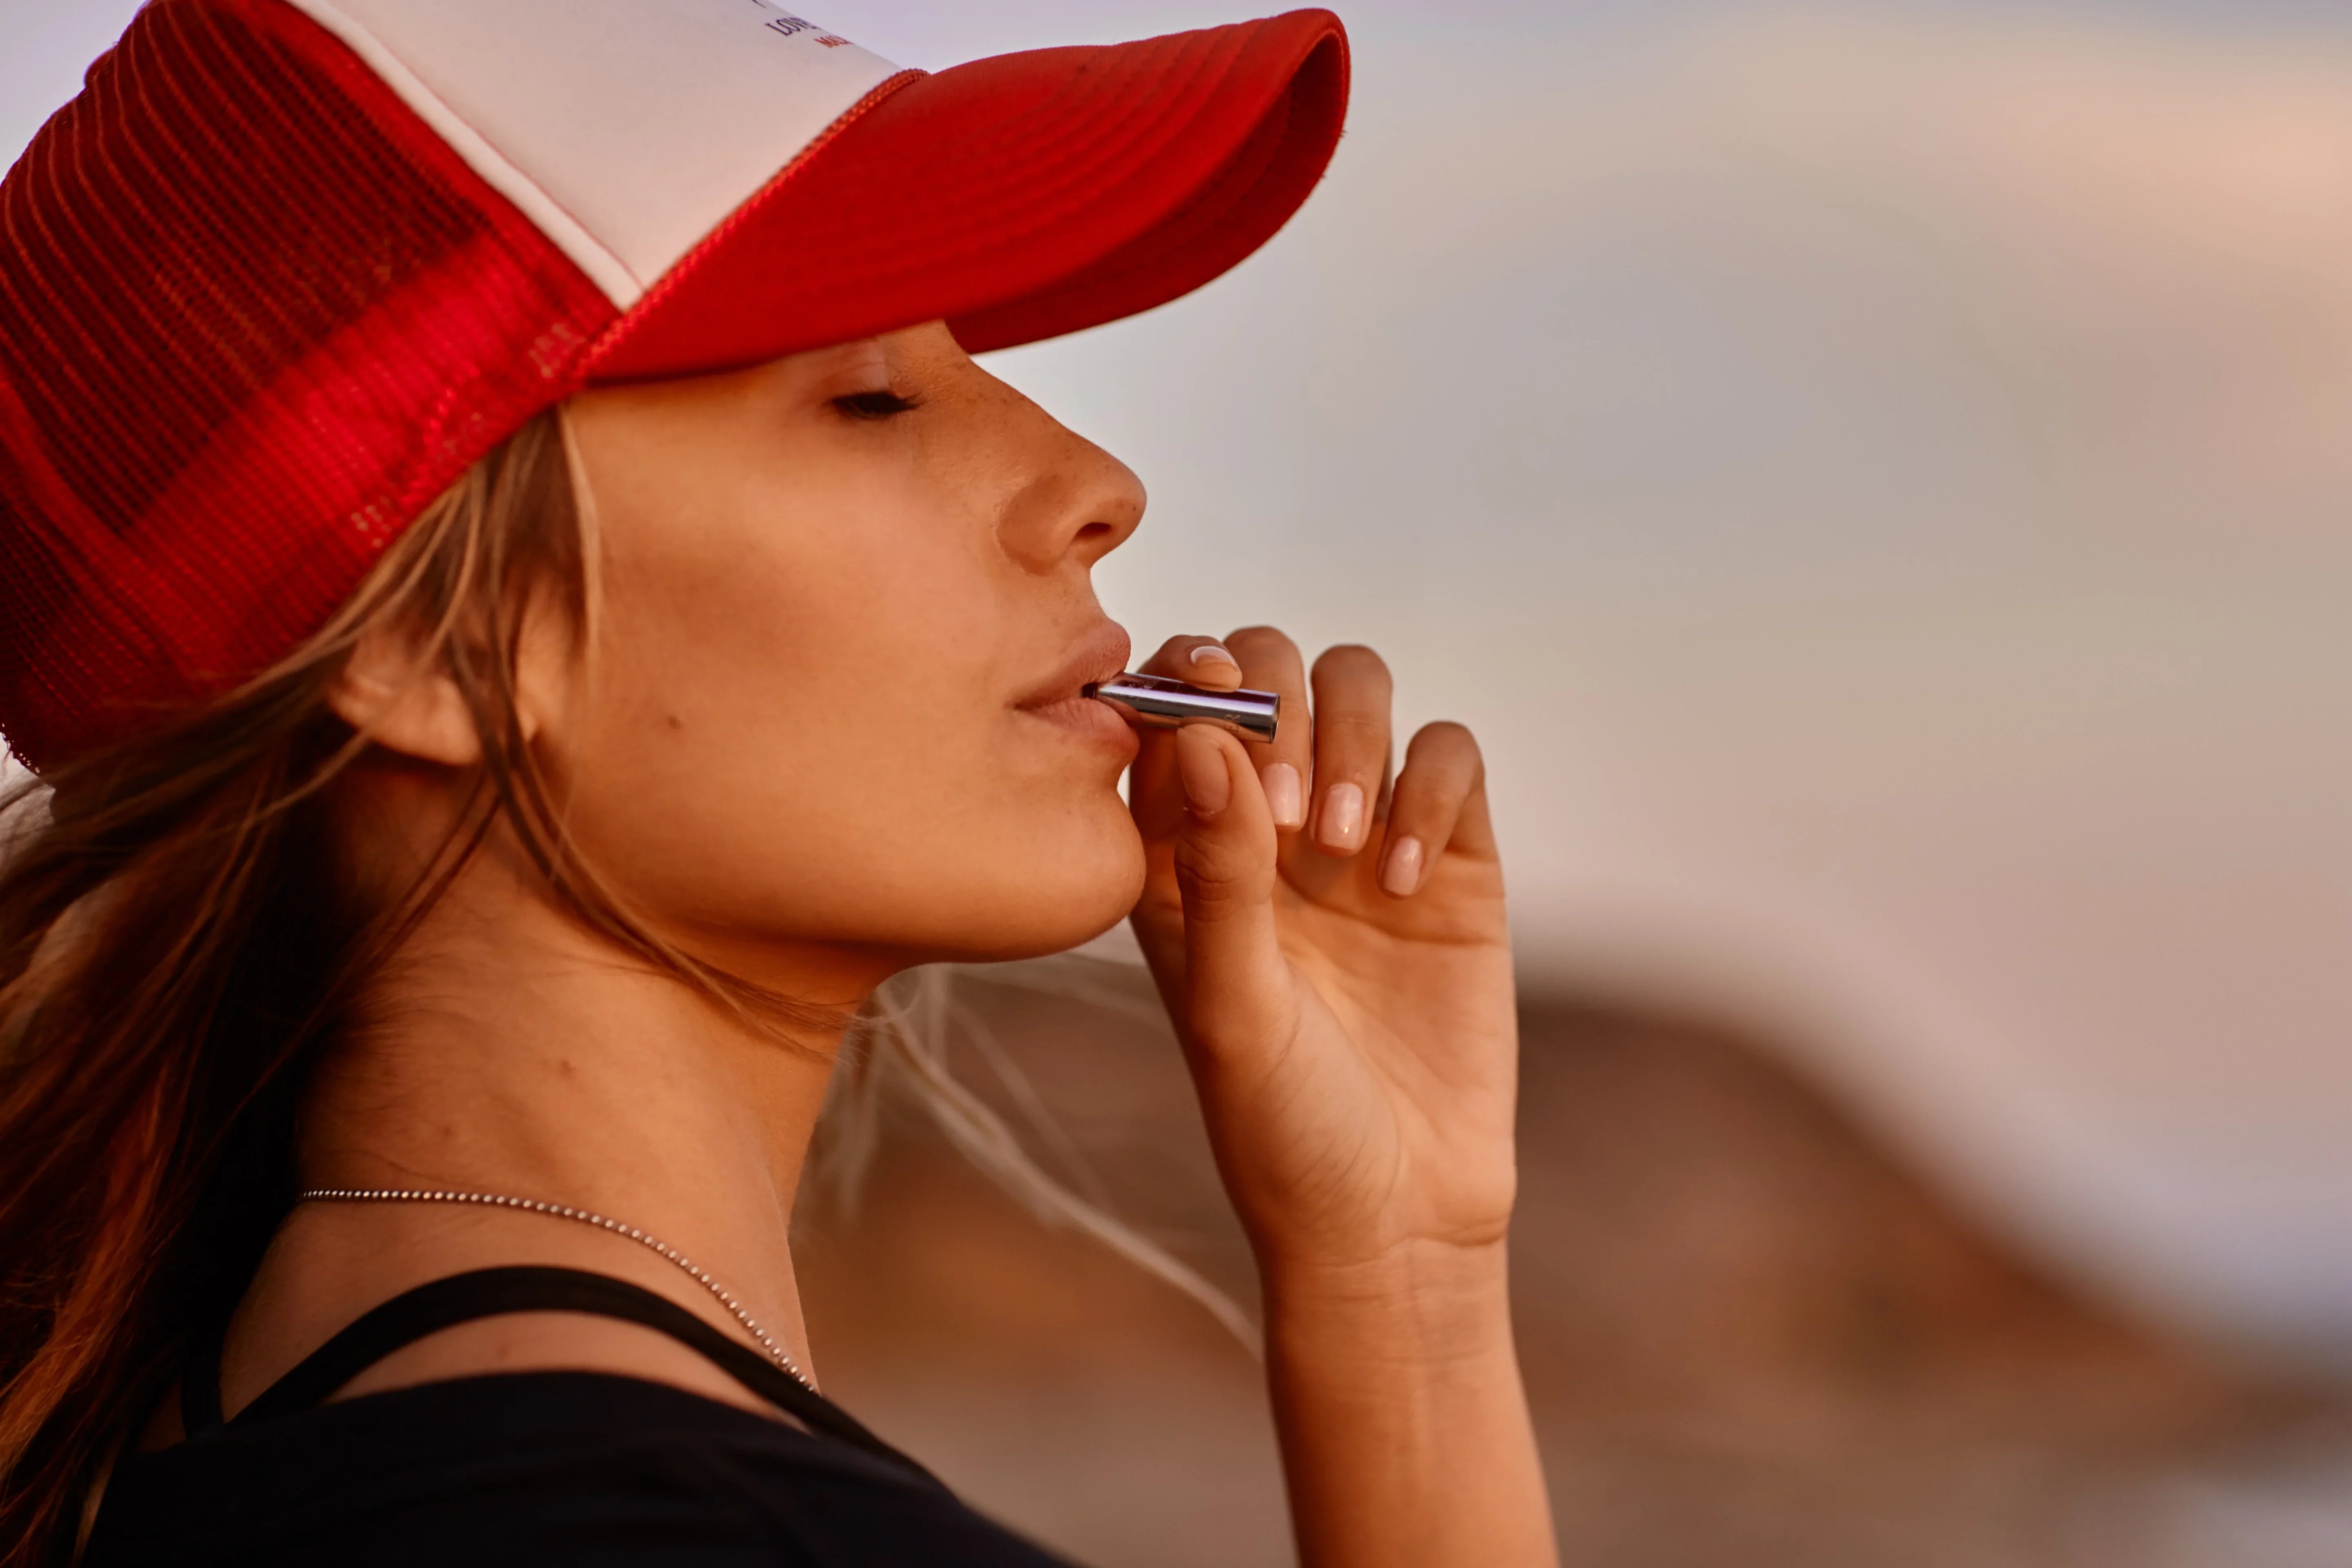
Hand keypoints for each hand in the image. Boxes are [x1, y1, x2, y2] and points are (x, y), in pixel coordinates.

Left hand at [1125, 630, 1516, 1279]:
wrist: (1394, 1214)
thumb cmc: (1282, 1128)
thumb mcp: (1232, 1007)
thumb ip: (1215, 873)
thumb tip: (1204, 740)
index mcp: (1184, 849)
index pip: (1174, 708)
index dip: (1184, 683)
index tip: (1201, 709)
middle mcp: (1269, 823)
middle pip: (1270, 668)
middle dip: (1275, 699)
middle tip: (1280, 807)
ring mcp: (1364, 830)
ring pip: (1360, 689)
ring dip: (1349, 736)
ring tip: (1335, 846)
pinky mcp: (1453, 857)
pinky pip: (1448, 754)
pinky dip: (1430, 788)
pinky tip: (1401, 879)